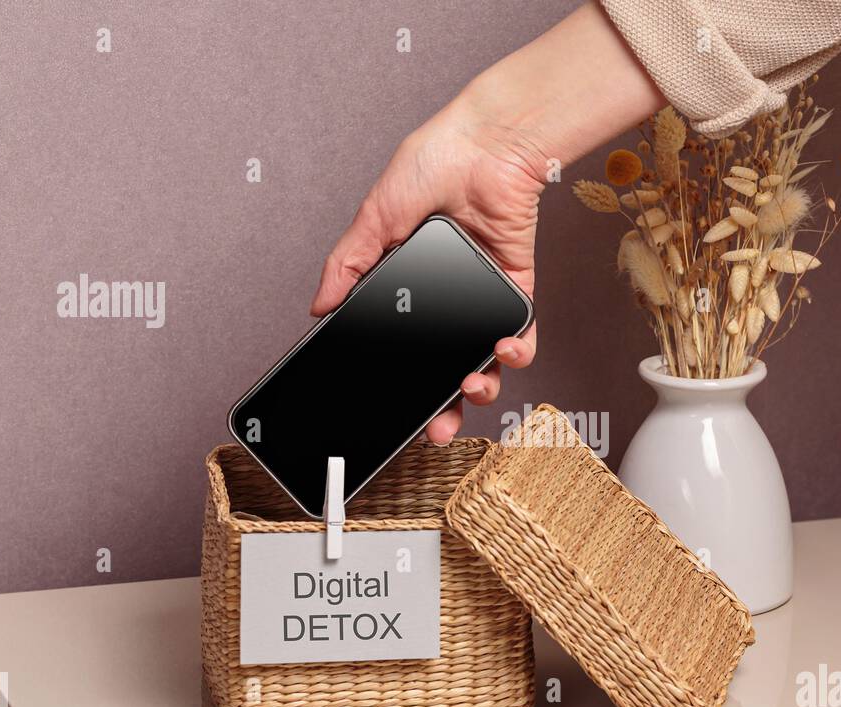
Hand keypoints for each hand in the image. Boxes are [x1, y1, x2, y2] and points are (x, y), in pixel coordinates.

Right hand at [310, 2, 661, 443]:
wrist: (484, 143)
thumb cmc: (432, 165)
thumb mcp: (374, 218)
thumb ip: (348, 265)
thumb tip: (318, 308)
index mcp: (412, 292)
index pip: (406, 351)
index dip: (403, 388)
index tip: (396, 417)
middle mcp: (448, 303)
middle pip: (446, 371)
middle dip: (444, 410)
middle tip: (437, 429)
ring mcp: (482, 300)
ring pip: (485, 363)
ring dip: (482, 388)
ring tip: (471, 387)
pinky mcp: (517, 290)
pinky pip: (522, 335)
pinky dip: (518, 352)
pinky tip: (505, 351)